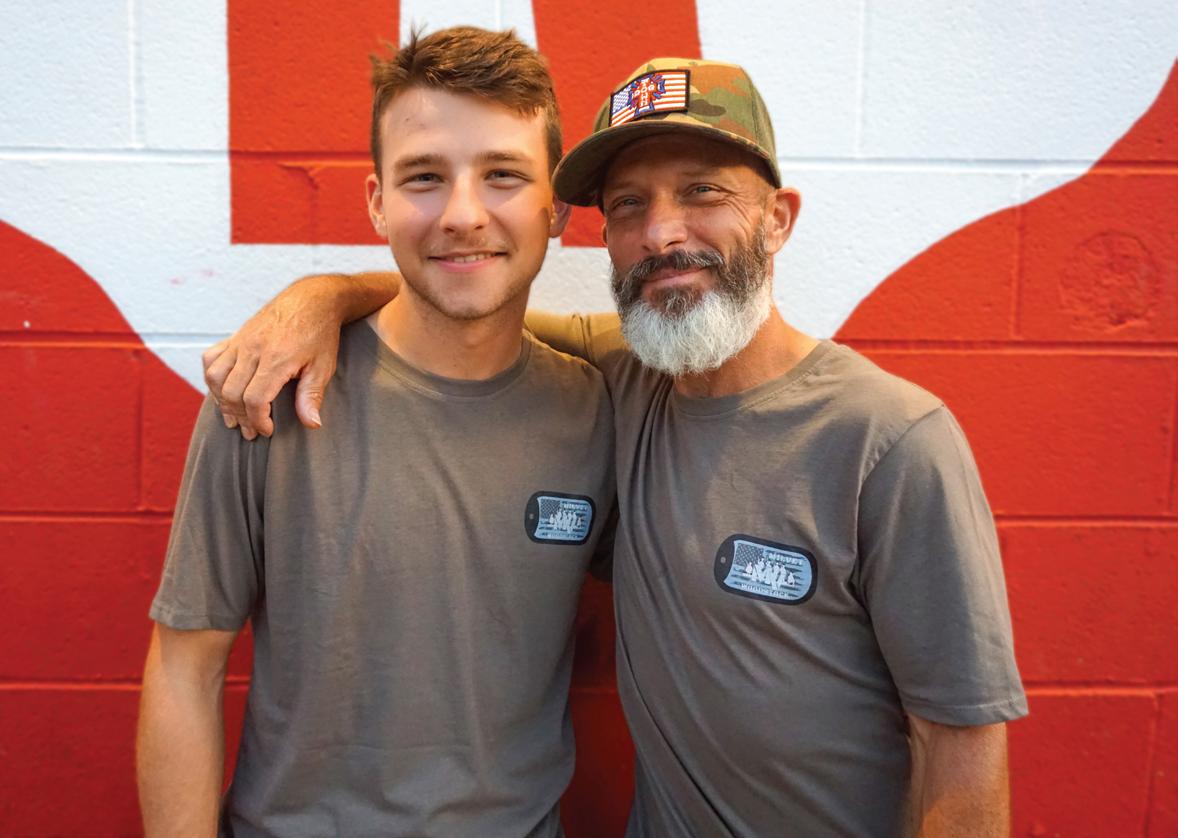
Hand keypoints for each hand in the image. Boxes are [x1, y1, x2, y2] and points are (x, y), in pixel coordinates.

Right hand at [203, 278, 344, 438]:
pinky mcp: (236, 336)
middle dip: (240, 417)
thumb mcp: (323, 367)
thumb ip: (312, 396)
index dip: (258, 420)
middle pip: (232, 392)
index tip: (267, 431)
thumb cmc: (320, 333)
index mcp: (275, 358)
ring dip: (221, 400)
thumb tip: (311, 424)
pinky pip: (211, 358)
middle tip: (251, 431)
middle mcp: (252, 349)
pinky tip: (223, 390)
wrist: (312, 299)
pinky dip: (213, 377)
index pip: (254, 399)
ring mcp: (241, 341)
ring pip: (215, 376)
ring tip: (234, 417)